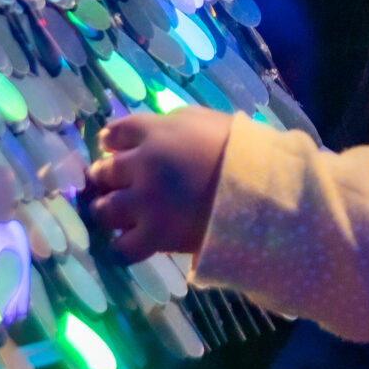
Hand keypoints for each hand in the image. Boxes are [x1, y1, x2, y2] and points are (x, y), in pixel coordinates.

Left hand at [87, 108, 235, 258]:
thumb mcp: (203, 120)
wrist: (264, 189)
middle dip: (105, 178)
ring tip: (117, 215)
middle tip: (113, 184)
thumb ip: (171, 124)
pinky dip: (121, 246)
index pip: (113, 133)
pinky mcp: (155, 236)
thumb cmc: (241, 149)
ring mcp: (146, 202)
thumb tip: (152, 132)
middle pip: (104, 171)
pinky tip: (128, 243)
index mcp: (154, 132)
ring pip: (104, 210)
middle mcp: (142, 165)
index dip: (110, 143)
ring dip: (106, 211)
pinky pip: (121, 247)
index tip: (114, 150)